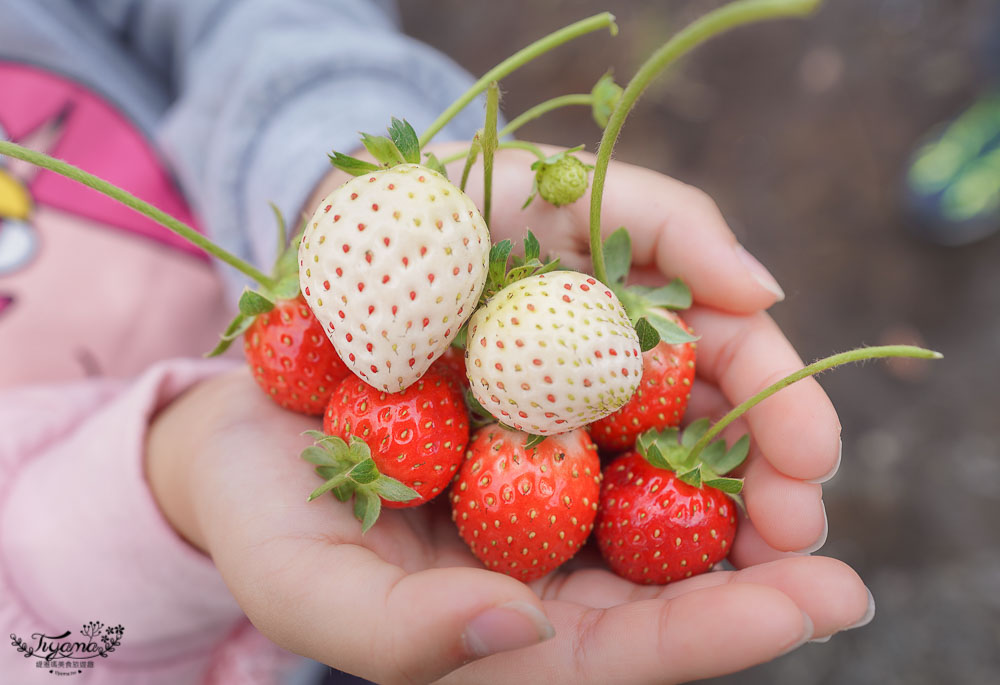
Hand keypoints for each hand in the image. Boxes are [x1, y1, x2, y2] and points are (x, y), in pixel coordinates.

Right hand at [148, 150, 867, 684]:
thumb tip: (521, 623)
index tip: (814, 602)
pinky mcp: (557, 345)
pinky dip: (695, 302)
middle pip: (689, 543)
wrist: (247, 406)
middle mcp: (564, 523)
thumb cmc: (269, 514)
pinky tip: (731, 294)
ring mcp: (567, 430)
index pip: (638, 639)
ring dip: (755, 417)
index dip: (725, 629)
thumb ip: (401, 634)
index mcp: (522, 604)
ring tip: (800, 425)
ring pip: (686, 430)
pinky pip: (644, 330)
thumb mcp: (307, 584)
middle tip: (812, 507)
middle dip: (766, 527)